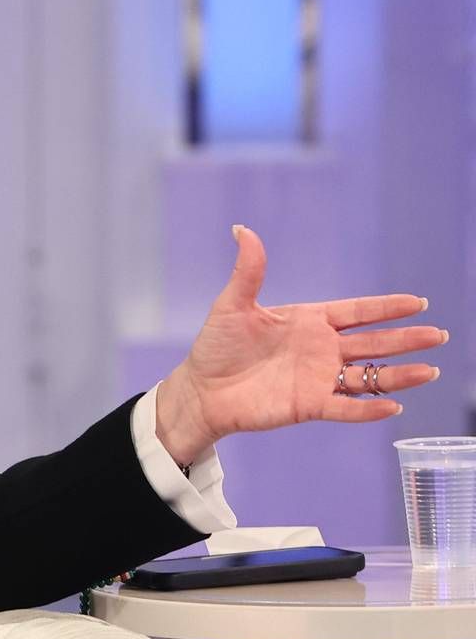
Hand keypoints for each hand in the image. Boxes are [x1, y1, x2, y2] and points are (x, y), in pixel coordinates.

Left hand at [156, 224, 447, 466]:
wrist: (200, 390)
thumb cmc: (215, 347)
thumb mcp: (232, 305)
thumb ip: (249, 270)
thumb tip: (242, 229)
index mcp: (310, 321)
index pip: (358, 312)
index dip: (387, 308)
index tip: (418, 302)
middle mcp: (321, 349)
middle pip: (373, 343)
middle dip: (406, 339)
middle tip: (438, 335)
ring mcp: (317, 378)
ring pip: (367, 376)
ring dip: (398, 375)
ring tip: (429, 370)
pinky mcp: (308, 405)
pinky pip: (344, 408)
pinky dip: (367, 408)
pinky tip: (393, 405)